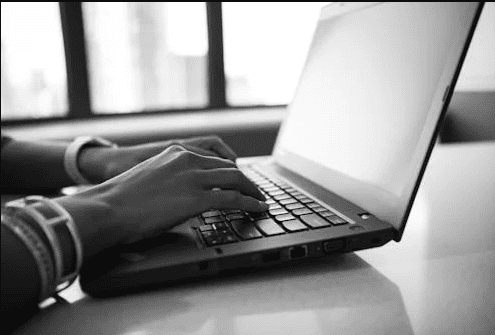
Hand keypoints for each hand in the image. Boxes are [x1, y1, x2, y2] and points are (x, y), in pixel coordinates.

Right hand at [62, 145, 266, 253]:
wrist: (107, 208)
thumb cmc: (121, 199)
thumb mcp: (150, 177)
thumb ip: (171, 179)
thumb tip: (179, 195)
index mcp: (176, 152)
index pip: (213, 159)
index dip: (229, 171)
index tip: (237, 180)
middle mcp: (188, 159)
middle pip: (228, 167)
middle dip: (245, 180)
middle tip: (254, 190)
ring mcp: (194, 177)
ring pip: (236, 179)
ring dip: (252, 190)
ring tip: (260, 200)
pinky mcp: (197, 197)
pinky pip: (234, 198)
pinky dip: (250, 203)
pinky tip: (258, 208)